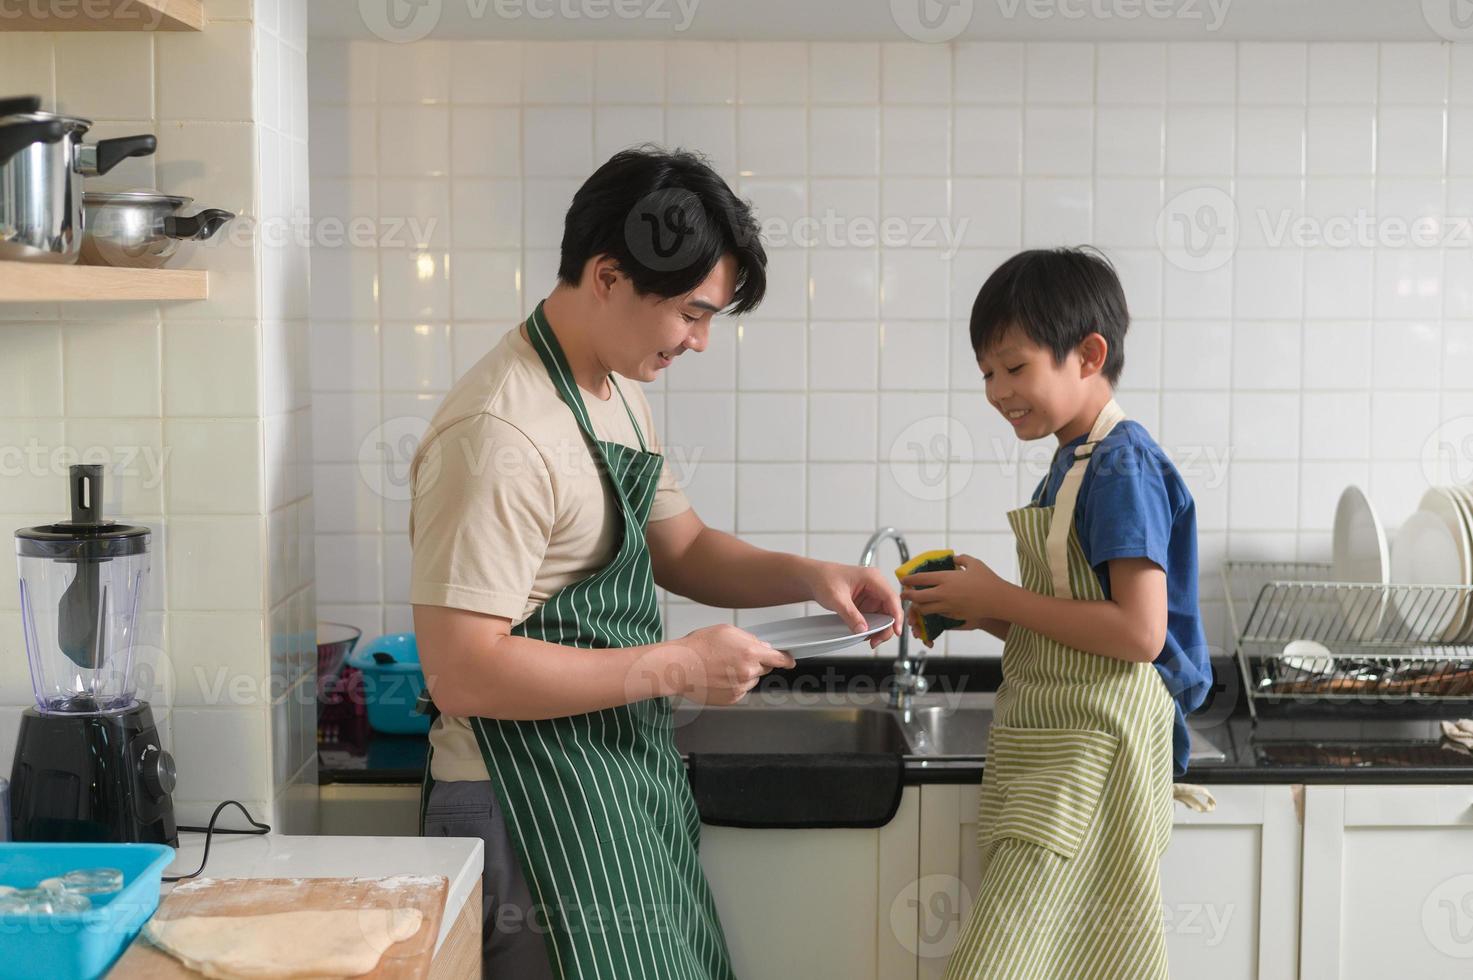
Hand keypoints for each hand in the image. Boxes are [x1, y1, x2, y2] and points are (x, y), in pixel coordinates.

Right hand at [673, 624, 794, 704]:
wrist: (679, 667)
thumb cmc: (699, 646)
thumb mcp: (727, 631)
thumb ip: (749, 638)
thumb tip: (761, 646)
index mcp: (751, 652)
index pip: (779, 659)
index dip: (786, 660)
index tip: (790, 661)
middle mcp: (749, 672)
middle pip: (764, 668)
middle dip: (756, 663)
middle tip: (736, 657)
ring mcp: (741, 687)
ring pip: (752, 680)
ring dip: (744, 674)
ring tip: (723, 667)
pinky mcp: (732, 698)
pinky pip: (741, 690)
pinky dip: (734, 684)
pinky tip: (719, 677)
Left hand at [801, 560, 902, 647]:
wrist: (814, 579)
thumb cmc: (824, 579)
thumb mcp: (837, 599)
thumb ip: (850, 615)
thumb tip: (863, 630)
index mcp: (873, 578)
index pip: (892, 598)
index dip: (896, 616)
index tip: (896, 630)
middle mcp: (876, 586)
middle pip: (891, 609)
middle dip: (886, 627)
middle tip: (875, 641)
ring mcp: (872, 595)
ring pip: (884, 616)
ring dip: (880, 629)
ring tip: (870, 639)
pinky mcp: (867, 603)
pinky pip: (875, 617)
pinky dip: (872, 627)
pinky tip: (865, 634)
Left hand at [899, 553, 1011, 629]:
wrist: (999, 600)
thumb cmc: (987, 579)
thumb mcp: (974, 564)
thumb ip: (962, 559)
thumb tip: (954, 558)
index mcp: (946, 578)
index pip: (921, 579)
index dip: (910, 579)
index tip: (903, 579)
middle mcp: (944, 593)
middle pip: (918, 597)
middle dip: (908, 596)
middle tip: (904, 595)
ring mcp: (948, 606)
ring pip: (925, 609)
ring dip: (919, 607)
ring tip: (916, 604)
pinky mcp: (954, 615)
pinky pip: (939, 615)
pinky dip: (934, 611)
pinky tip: (934, 608)